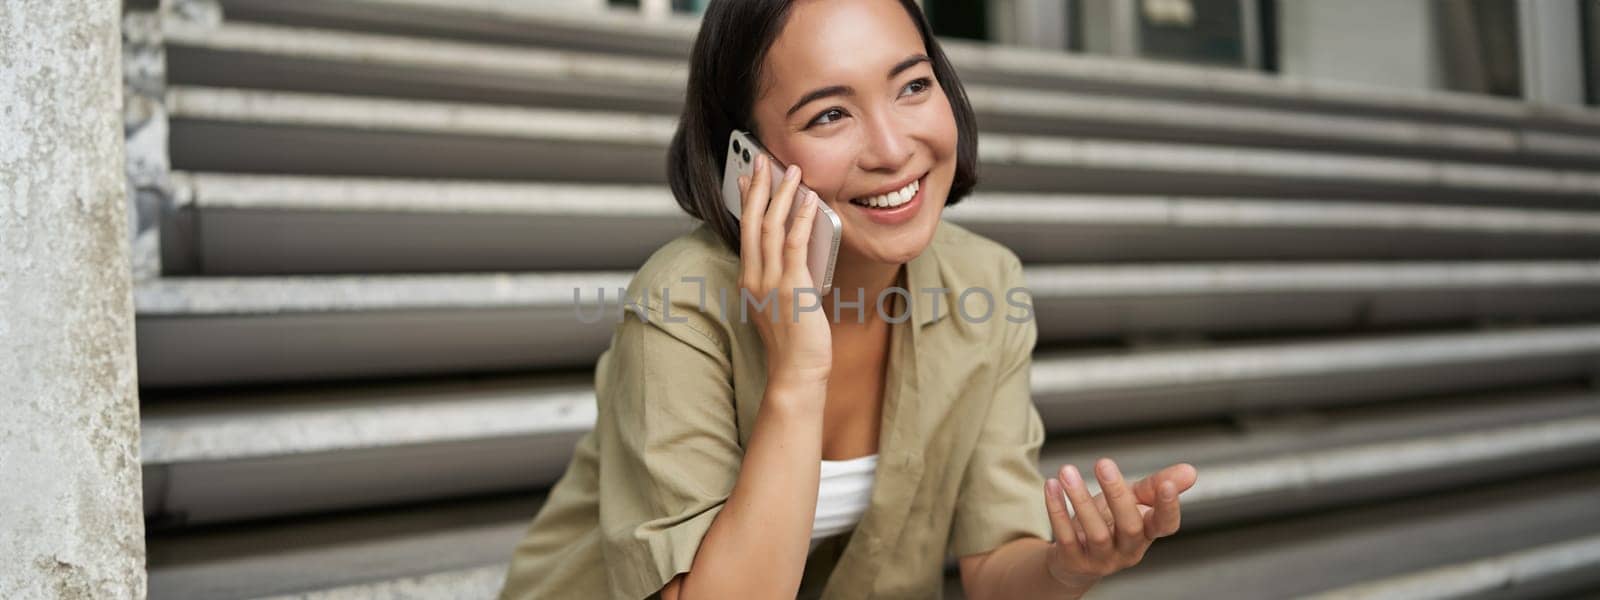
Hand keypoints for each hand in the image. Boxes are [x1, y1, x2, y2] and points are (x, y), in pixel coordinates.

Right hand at [738, 155, 831, 389]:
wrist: (796, 372)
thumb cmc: (794, 342)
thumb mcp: (782, 301)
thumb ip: (785, 273)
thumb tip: (800, 243)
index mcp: (748, 280)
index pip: (744, 231)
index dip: (746, 200)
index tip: (748, 176)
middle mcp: (754, 278)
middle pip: (751, 222)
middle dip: (758, 187)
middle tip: (762, 159)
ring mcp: (770, 283)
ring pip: (770, 228)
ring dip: (782, 195)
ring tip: (792, 171)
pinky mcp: (792, 288)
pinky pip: (794, 245)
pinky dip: (801, 219)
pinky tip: (810, 201)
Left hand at [1041, 459, 1197, 587]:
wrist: (1074, 559)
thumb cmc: (1108, 524)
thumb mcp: (1132, 503)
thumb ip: (1155, 487)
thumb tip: (1191, 471)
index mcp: (1147, 533)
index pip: (1166, 525)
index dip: (1169, 507)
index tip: (1167, 484)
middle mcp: (1128, 550)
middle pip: (1130, 526)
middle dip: (1117, 494)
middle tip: (1103, 462)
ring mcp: (1102, 560)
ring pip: (1096, 533)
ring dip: (1080, 499)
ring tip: (1067, 470)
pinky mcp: (1074, 561)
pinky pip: (1066, 536)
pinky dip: (1058, 510)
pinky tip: (1052, 485)